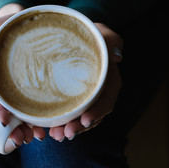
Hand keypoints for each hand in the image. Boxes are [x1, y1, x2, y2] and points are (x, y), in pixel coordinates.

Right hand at [0, 4, 45, 146]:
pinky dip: (27, 122)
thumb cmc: (4, 25)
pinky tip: (38, 129)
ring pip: (7, 115)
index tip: (4, 121)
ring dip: (18, 129)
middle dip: (7, 128)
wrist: (19, 25)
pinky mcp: (16, 92)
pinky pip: (19, 110)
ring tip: (34, 137)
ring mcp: (3, 91)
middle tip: (23, 139)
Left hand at [49, 23, 122, 140]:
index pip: (106, 99)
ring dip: (70, 129)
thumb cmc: (86, 33)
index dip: (98, 111)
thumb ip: (110, 38)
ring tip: (56, 136)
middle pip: (93, 114)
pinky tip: (50, 131)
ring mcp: (85, 97)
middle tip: (65, 134)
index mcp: (108, 78)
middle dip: (81, 126)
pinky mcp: (73, 99)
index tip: (85, 120)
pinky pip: (70, 115)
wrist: (69, 36)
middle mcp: (98, 91)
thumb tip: (118, 56)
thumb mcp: (98, 31)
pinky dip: (62, 124)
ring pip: (82, 118)